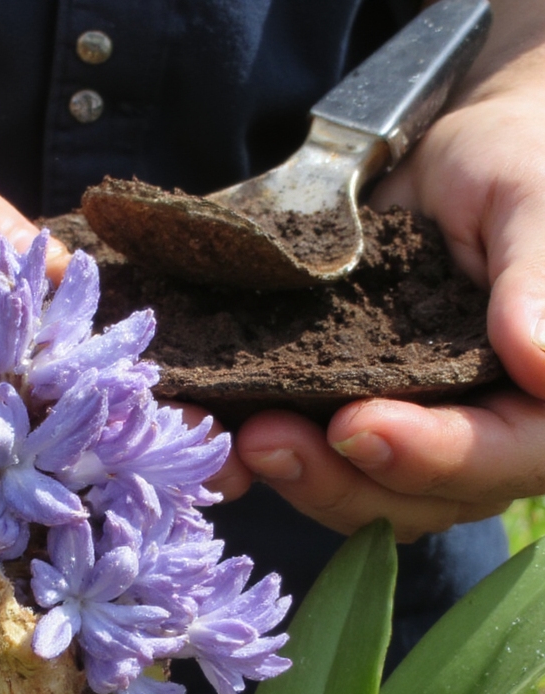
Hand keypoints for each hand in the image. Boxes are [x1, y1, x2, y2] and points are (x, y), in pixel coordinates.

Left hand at [236, 2, 544, 541]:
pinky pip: (311, 461)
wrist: (446, 165)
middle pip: (415, 500)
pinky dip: (256, 457)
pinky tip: (210, 430)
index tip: (356, 427)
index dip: (430, 455)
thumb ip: (535, 279)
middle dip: (335, 479)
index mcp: (538, 406)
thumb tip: (541, 363)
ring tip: (230, 442)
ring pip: (355, 496)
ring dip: (288, 477)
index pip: (499, 456)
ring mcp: (409, 437)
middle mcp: (478, 438)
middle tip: (264, 439)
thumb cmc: (508, 168)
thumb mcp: (528, 201)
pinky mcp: (347, 416)